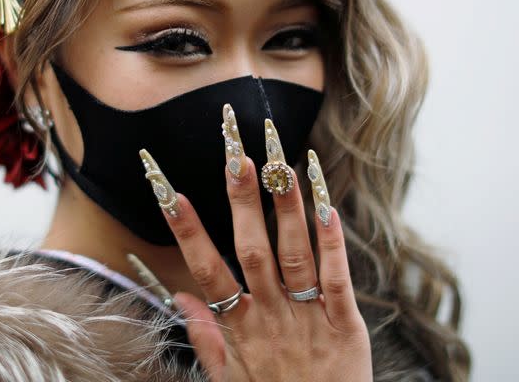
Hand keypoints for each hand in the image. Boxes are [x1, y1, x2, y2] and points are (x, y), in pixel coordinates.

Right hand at [139, 106, 372, 381]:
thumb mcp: (227, 378)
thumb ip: (205, 336)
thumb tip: (179, 296)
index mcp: (240, 328)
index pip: (206, 270)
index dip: (189, 232)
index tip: (173, 194)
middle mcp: (271, 317)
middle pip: (253, 251)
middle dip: (243, 203)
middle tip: (236, 158)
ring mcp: (309, 319)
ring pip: (295, 256)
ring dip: (287, 209)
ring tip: (281, 166)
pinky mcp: (346, 326)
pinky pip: (338, 280)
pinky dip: (332, 245)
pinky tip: (327, 208)